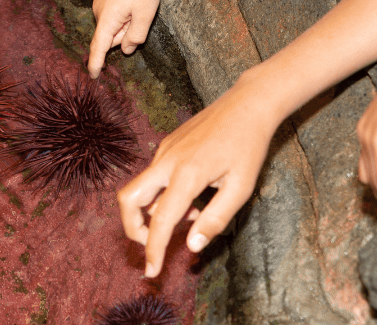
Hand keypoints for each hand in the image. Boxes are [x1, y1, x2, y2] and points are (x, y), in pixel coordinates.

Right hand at [87, 0, 161, 77]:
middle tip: (141, 15)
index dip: (96, 63)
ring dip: (126, 21)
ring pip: (112, 23)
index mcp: (106, 18)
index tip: (92, 76)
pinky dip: (124, 11)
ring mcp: (99, 0)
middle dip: (124, 33)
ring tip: (139, 2)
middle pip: (110, 35)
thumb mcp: (146, 15)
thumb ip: (135, 37)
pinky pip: (112, 11)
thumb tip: (125, 49)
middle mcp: (97, 10)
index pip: (98, 47)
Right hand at [117, 80, 276, 276]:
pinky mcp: (167, 145)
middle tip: (153, 244)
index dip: (153, 250)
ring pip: (140, 188)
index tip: (152, 272)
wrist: (247, 104)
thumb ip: (215, 219)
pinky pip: (154, 176)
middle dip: (132, 228)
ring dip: (154, 211)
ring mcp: (164, 150)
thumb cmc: (249, 146)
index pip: (160, 221)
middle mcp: (167, 161)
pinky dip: (164, 194)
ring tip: (193, 215)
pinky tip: (194, 196)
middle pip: (128, 199)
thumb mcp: (241, 188)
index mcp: (187, 175)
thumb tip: (192, 247)